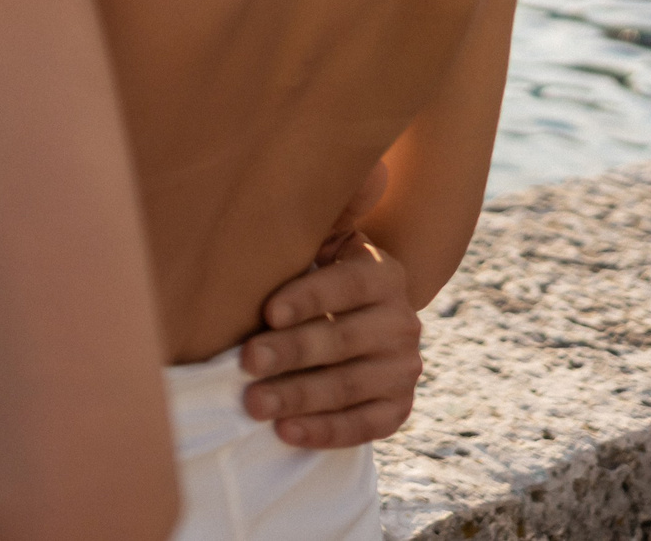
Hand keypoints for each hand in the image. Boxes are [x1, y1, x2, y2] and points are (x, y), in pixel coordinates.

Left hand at [239, 234, 422, 447]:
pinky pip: (364, 426)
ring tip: (254, 403)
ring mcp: (404, 368)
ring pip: (349, 385)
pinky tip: (286, 432)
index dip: (309, 298)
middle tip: (246, 362)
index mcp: (384, 275)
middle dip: (292, 352)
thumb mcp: (323, 247)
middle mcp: (402, 321)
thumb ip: (306, 236)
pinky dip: (324, 431)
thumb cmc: (318, 276)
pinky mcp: (399, 407)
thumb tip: (263, 219)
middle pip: (343, 339)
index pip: (347, 284)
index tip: (267, 312)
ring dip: (299, 397)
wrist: (363, 317)